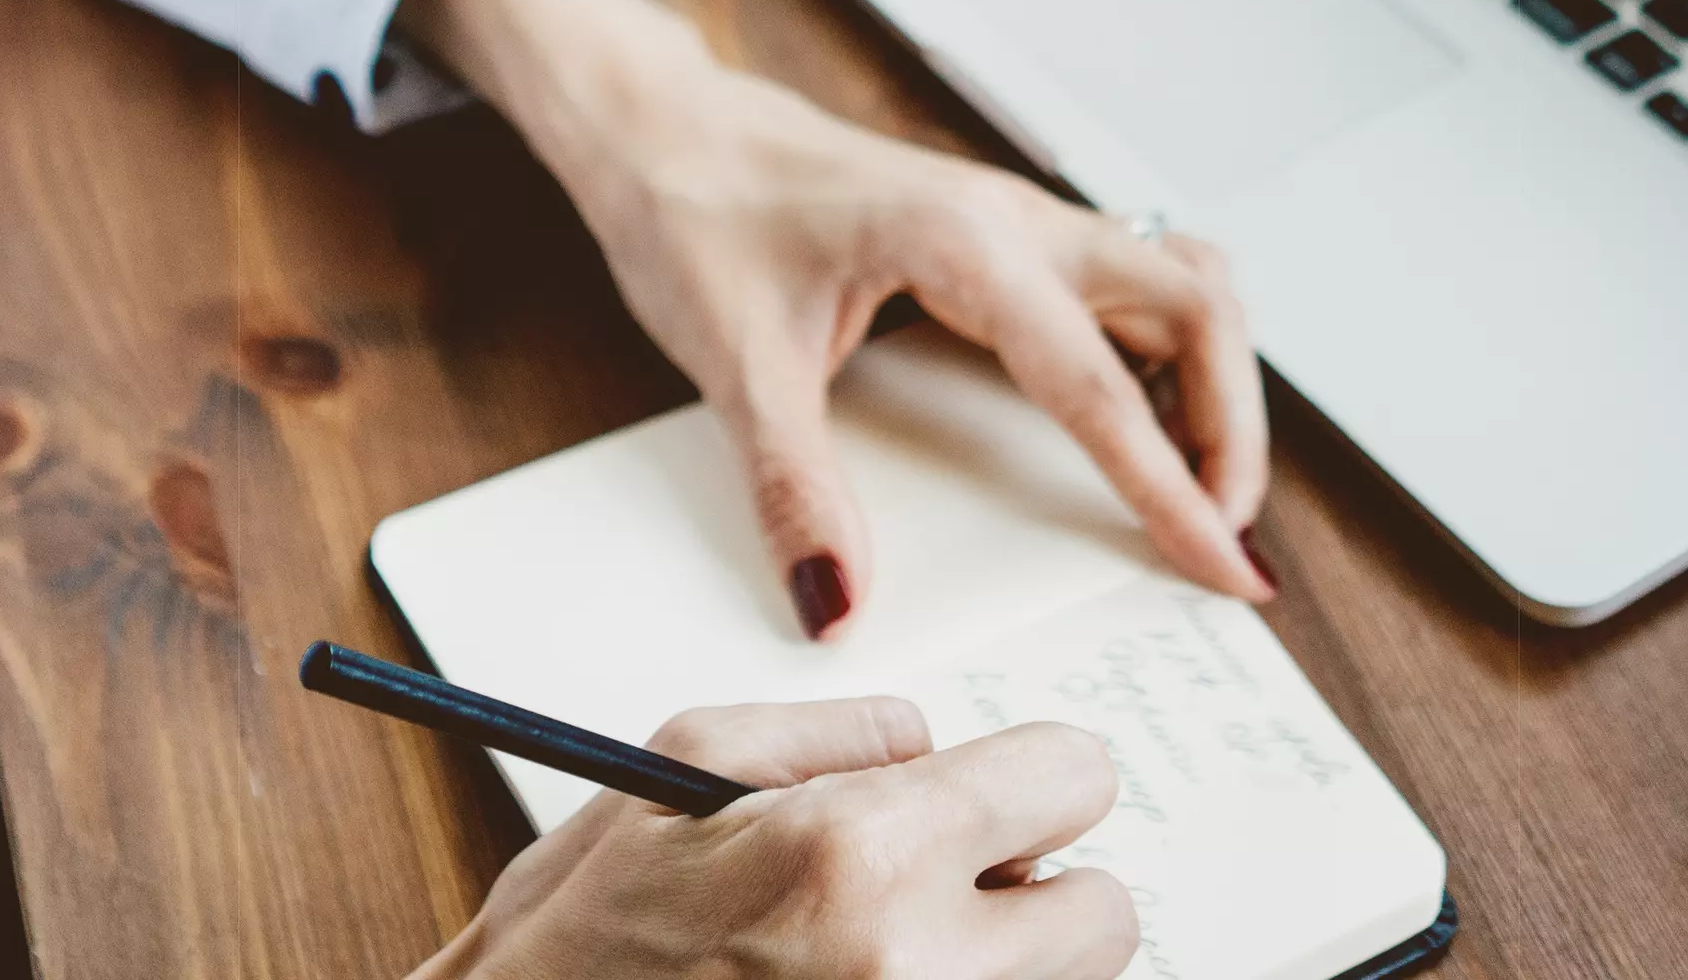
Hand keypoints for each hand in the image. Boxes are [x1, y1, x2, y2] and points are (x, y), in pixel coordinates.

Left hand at [407, 0, 1272, 633]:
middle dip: (1230, 425)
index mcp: (962, 244)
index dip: (1173, 484)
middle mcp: (1015, 219)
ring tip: (1196, 482)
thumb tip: (838, 601)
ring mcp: (1019, 218)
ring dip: (1213, 379)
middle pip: (1197, 305)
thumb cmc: (695, 212)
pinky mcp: (1006, 232)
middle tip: (1218, 530)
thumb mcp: (734, 366)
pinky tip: (1141, 414)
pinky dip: (1168, 349)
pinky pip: (1135, 278)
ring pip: (1181, 279)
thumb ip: (795, 491)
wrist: (662, 129)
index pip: (1100, 384)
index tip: (1224, 562)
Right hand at [414, 698, 1135, 979]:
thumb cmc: (583, 931)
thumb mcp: (688, 761)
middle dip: (1034, 888)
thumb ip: (839, 731)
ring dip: (1004, 966)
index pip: (1074, 780)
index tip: (993, 799)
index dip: (1030, 780)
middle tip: (942, 891)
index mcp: (862, 854)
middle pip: (1105, 912)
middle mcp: (918, 970)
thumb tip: (936, 745)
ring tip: (885, 958)